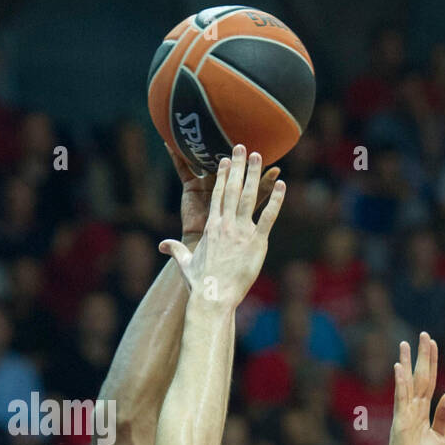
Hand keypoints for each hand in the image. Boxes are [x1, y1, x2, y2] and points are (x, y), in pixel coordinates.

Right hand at [159, 145, 285, 308]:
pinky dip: (276, 199)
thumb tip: (162, 245)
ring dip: (254, 174)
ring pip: (249, 196)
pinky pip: (269, 216)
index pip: (217, 195)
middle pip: (232, 188)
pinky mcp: (257, 242)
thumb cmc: (199, 284)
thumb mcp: (185, 264)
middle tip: (242, 146)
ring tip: (259, 156)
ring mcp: (241, 232)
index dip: (222, 175)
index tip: (225, 159)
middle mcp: (225, 225)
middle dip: (238, 166)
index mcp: (210, 227)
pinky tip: (281, 184)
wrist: (213, 298)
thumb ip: (175, 250)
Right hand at [380, 332, 444, 444]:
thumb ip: (442, 418)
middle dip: (421, 357)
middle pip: (419, 379)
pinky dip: (400, 384)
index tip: (432, 345)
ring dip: (407, 364)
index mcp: (421, 414)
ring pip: (408, 385)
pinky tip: (399, 367)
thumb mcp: (438, 438)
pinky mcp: (400, 424)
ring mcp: (404, 416)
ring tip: (407, 344)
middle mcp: (411, 411)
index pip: (428, 384)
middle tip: (423, 335)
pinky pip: (401, 400)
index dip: (431, 364)